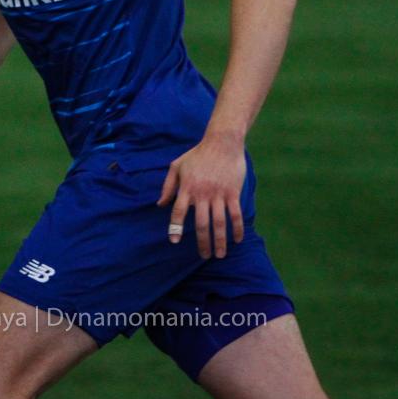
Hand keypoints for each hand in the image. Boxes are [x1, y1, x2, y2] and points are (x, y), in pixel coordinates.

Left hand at [156, 138, 246, 258]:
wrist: (222, 142)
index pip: (179, 211)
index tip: (175, 241)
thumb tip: (160, 205)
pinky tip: (237, 240)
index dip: (176, 227)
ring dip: (220, 241)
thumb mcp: (177, 166)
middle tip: (204, 256)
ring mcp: (219, 194)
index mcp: (187, 188)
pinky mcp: (233, 192)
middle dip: (203, 242)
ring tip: (220, 254)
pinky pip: (235, 215)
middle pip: (202, 223)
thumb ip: (168, 186)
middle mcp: (202, 193)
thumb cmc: (197, 154)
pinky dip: (237, 229)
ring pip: (220, 223)